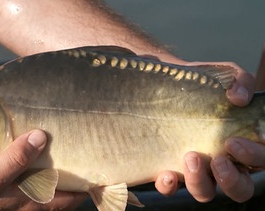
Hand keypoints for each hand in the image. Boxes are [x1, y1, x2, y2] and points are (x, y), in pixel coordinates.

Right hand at [0, 130, 86, 209]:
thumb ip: (15, 159)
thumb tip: (41, 137)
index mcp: (29, 205)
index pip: (69, 198)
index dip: (85, 185)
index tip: (96, 168)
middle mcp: (26, 205)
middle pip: (59, 192)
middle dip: (71, 176)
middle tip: (81, 153)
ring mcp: (14, 200)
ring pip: (43, 186)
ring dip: (52, 170)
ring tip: (59, 149)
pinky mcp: (2, 191)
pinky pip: (26, 181)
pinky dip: (34, 168)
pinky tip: (30, 152)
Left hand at [155, 62, 261, 202]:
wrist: (163, 83)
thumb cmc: (201, 82)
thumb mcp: (225, 74)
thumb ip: (241, 81)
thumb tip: (238, 98)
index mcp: (243, 143)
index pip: (260, 161)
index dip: (255, 157)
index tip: (233, 141)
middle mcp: (222, 161)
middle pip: (239, 188)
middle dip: (231, 179)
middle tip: (217, 159)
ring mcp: (194, 168)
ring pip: (205, 192)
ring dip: (200, 183)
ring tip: (190, 157)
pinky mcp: (168, 168)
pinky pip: (170, 188)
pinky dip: (169, 186)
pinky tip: (166, 174)